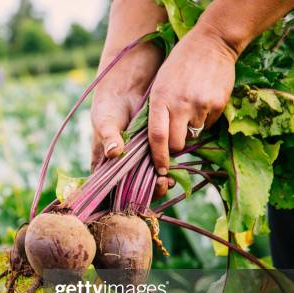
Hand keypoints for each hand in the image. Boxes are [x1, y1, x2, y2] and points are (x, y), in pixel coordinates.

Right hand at [91, 41, 173, 196]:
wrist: (128, 88)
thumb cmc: (109, 106)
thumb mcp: (105, 121)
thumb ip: (109, 137)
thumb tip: (114, 153)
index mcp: (104, 164)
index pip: (109, 189)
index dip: (121, 197)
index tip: (136, 197)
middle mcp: (120, 166)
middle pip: (131, 189)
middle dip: (146, 192)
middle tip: (159, 185)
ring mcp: (136, 160)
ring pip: (146, 180)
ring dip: (157, 184)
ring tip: (167, 181)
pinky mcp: (152, 151)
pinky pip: (158, 166)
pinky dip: (166, 170)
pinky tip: (174, 172)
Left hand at [148, 25, 237, 176]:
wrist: (212, 42)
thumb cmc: (179, 65)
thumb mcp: (159, 85)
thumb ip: (157, 111)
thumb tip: (155, 142)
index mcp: (160, 100)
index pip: (157, 137)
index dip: (158, 157)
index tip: (159, 169)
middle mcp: (180, 104)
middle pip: (176, 144)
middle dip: (174, 148)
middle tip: (174, 141)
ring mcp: (201, 105)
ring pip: (193, 135)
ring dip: (190, 131)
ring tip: (189, 111)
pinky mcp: (219, 104)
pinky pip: (209, 124)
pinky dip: (204, 120)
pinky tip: (202, 102)